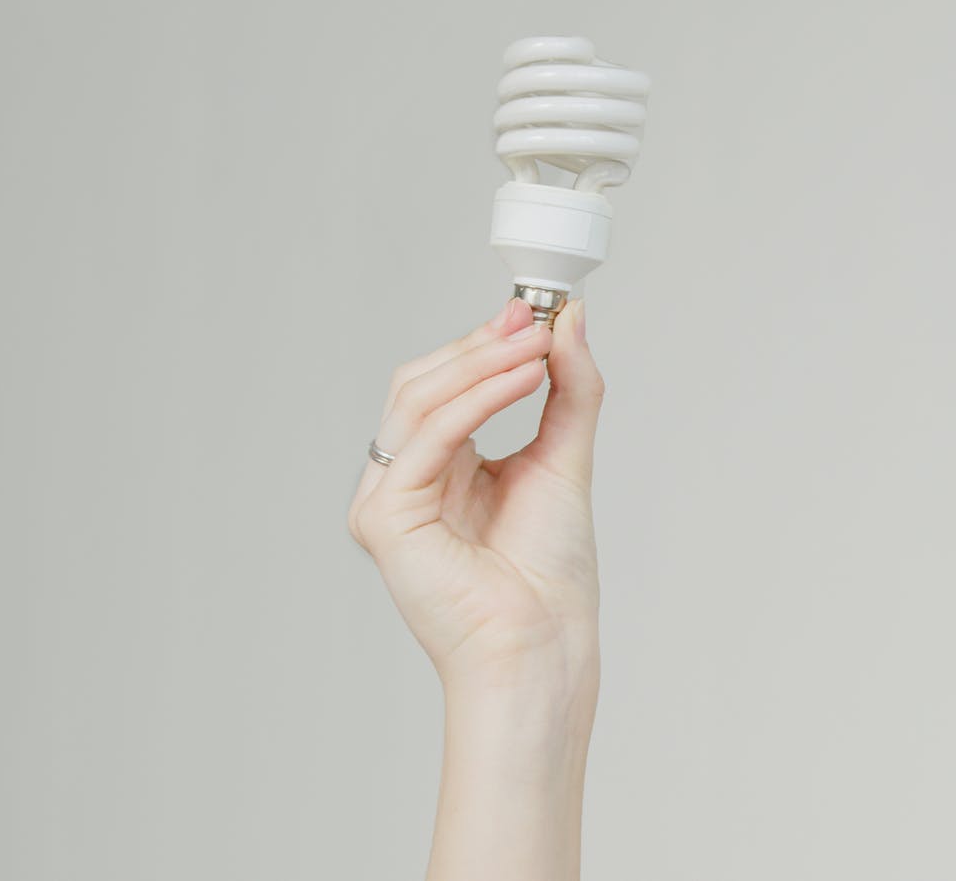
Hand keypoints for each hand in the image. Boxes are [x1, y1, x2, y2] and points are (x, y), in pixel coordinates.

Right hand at [348, 298, 603, 712]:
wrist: (544, 644)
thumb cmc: (550, 575)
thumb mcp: (564, 457)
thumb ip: (568, 388)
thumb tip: (570, 320)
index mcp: (439, 470)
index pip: (444, 385)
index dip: (484, 343)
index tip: (534, 311)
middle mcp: (404, 482)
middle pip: (421, 384)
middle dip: (480, 345)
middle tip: (533, 318)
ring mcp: (386, 501)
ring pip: (419, 400)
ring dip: (482, 362)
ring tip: (536, 344)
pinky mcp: (385, 519)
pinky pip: (425, 437)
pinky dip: (476, 399)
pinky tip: (522, 378)